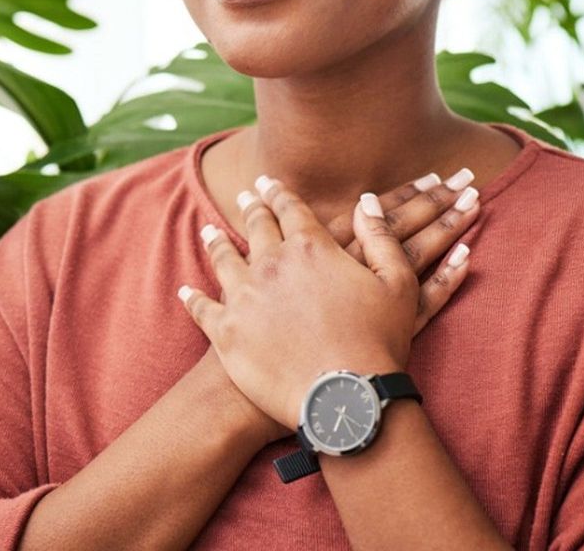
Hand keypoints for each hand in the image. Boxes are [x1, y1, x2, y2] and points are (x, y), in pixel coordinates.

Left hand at [178, 175, 478, 431]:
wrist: (344, 400)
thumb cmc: (378, 343)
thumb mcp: (397, 283)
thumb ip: (381, 236)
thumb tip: (366, 200)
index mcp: (310, 247)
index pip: (290, 209)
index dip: (279, 193)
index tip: (269, 183)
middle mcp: (271, 263)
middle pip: (256, 227)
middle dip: (251, 208)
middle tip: (245, 197)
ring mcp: (244, 297)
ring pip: (224, 260)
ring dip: (217, 243)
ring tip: (209, 233)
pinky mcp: (226, 332)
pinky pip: (202, 308)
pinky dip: (193, 299)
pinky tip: (186, 292)